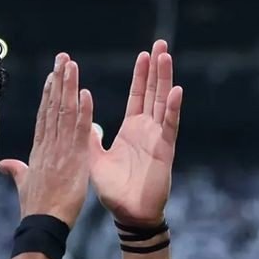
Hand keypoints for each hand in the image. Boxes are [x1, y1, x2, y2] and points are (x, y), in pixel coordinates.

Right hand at [0, 53, 93, 228]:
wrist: (42, 223)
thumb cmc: (34, 208)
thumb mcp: (24, 184)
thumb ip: (17, 170)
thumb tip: (6, 164)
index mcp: (38, 150)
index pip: (44, 116)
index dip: (48, 95)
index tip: (52, 76)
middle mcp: (47, 146)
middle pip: (53, 107)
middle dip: (58, 81)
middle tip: (63, 58)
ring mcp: (60, 151)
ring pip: (65, 112)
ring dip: (69, 87)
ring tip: (71, 65)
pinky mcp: (74, 159)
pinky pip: (79, 131)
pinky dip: (83, 112)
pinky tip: (85, 93)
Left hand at [88, 40, 182, 226]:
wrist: (128, 214)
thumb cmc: (114, 191)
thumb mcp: (95, 160)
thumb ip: (90, 140)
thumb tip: (83, 122)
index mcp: (131, 130)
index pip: (138, 96)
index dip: (141, 76)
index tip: (143, 55)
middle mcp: (147, 130)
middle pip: (153, 92)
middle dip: (156, 69)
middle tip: (160, 45)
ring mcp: (158, 138)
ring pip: (162, 103)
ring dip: (165, 80)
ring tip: (165, 57)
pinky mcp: (164, 150)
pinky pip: (169, 126)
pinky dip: (172, 108)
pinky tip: (175, 91)